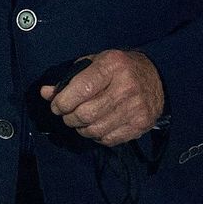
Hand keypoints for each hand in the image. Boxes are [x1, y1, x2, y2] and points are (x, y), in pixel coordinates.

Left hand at [40, 49, 163, 145]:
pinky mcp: (140, 124)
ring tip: (81, 120)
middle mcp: (126, 86)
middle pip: (85, 114)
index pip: (81, 89)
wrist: (157, 78)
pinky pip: (107, 139)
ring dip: (81, 128)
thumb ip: (70, 78)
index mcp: (112, 65)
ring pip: (94, 130)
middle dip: (69, 117)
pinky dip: (96, 136)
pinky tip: (97, 125)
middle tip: (68, 114)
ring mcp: (135, 108)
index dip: (62, 102)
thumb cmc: (119, 69)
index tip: (57, 105)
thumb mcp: (95, 64)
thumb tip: (45, 93)